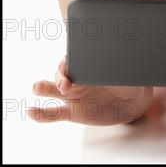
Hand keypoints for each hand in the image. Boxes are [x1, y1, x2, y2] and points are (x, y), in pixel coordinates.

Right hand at [27, 57, 152, 125]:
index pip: (76, 57)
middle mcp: (78, 77)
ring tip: (36, 87)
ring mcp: (73, 94)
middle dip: (61, 75)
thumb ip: (125, 64)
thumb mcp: (130, 71)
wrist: (131, 103)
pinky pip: (54, 113)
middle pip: (63, 72)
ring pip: (54, 90)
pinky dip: (42, 113)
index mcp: (91, 63)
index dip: (71, 59)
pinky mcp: (72, 111)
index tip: (70, 62)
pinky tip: (31, 112)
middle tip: (65, 83)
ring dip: (44, 88)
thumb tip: (128, 54)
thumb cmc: (131, 81)